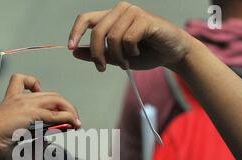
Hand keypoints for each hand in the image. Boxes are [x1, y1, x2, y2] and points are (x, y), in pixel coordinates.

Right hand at [0, 74, 80, 158]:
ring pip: (56, 100)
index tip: (44, 103)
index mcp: (11, 99)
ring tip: (76, 123)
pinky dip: (68, 118)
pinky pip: (55, 114)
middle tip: (72, 120)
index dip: (40, 87)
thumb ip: (30, 137)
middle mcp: (19, 98)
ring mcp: (25, 103)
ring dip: (69, 111)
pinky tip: (73, 125)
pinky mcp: (31, 113)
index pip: (25, 80)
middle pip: (50, 94)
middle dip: (65, 106)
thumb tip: (48, 143)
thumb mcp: (13, 136)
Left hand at [68, 1, 192, 71]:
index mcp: (110, 17)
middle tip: (102, 68)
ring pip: (112, 37)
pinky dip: (131, 51)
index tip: (71, 48)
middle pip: (97, 31)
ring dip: (118, 56)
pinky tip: (137, 53)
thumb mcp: (116, 57)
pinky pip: (128, 38)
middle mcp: (120, 10)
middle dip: (97, 54)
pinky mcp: (145, 19)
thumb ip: (96, 54)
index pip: (86, 19)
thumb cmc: (145, 53)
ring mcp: (133, 12)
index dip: (75, 32)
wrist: (170, 53)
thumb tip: (74, 51)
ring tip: (127, 62)